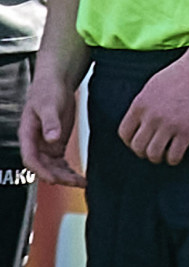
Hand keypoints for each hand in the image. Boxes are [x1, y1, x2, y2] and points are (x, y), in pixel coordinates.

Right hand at [19, 64, 85, 187]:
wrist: (55, 83)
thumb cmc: (48, 91)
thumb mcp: (49, 105)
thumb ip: (50, 122)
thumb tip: (51, 139)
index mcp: (28, 135)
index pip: (30, 159)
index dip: (40, 171)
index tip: (54, 179)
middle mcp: (35, 143)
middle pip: (43, 167)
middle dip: (58, 177)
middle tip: (76, 183)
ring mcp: (45, 145)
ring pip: (53, 167)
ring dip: (65, 176)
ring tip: (82, 183)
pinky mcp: (56, 144)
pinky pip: (60, 162)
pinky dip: (69, 170)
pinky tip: (80, 176)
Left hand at [117, 50, 188, 164]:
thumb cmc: (182, 73)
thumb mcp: (153, 86)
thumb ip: (143, 104)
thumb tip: (139, 120)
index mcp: (140, 105)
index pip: (125, 133)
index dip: (130, 142)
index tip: (139, 143)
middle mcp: (151, 117)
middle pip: (138, 147)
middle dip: (144, 152)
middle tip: (152, 151)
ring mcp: (169, 125)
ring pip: (154, 154)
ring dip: (158, 158)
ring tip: (165, 155)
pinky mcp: (187, 131)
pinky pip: (174, 154)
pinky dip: (174, 159)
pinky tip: (178, 155)